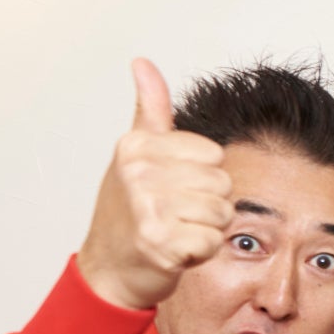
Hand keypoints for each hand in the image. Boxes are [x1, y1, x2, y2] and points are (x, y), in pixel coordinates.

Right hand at [76, 59, 234, 310]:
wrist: (109, 270)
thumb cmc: (127, 212)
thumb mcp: (136, 154)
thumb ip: (150, 109)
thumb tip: (143, 62)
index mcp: (138, 145)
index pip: (215, 155)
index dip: (202, 177)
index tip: (171, 190)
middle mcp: (140, 171)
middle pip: (223, 183)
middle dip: (207, 205)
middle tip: (174, 216)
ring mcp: (148, 206)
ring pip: (223, 212)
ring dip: (205, 229)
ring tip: (175, 231)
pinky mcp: (161, 241)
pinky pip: (214, 240)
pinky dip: (201, 252)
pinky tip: (176, 251)